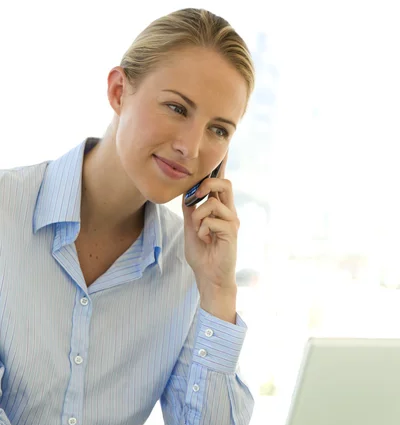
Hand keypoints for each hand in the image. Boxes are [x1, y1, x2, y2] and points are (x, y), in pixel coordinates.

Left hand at [182, 159, 238, 312]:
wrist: (209, 277)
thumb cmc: (202, 254)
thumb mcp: (191, 226)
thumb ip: (192, 209)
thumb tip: (188, 192)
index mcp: (221, 209)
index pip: (222, 183)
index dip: (222, 166)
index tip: (223, 148)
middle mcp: (230, 212)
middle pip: (224, 184)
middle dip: (207, 184)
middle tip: (194, 197)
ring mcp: (232, 222)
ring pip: (214, 202)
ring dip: (198, 214)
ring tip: (199, 229)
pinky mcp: (232, 233)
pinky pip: (212, 220)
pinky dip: (202, 229)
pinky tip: (206, 240)